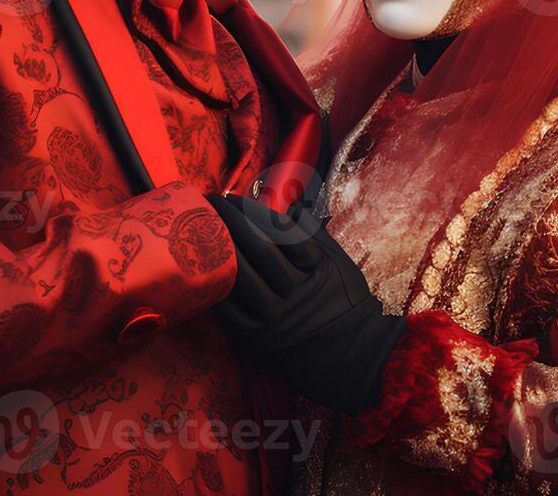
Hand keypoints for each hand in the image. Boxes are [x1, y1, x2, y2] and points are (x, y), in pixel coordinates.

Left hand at [206, 193, 406, 413]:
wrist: (356, 360)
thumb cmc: (348, 307)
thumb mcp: (340, 265)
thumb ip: (316, 235)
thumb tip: (292, 206)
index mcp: (317, 271)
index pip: (281, 233)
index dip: (255, 212)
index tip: (238, 198)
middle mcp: (295, 294)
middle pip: (257, 249)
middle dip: (232, 220)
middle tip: (213, 201)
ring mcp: (274, 320)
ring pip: (240, 277)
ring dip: (218, 248)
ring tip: (202, 228)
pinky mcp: (258, 342)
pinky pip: (230, 312)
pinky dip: (216, 289)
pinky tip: (203, 271)